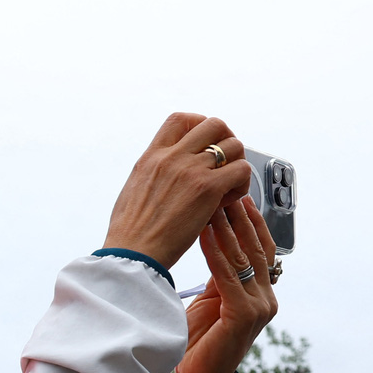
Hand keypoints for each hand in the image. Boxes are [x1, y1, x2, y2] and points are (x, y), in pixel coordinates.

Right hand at [103, 114, 253, 269]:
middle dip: (226, 140)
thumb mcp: (133, 189)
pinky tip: (227, 201)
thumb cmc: (130, 232)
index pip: (180, 120)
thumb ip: (153, 174)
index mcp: (151, 157)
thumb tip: (164, 175)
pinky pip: (241, 170)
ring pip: (234, 145)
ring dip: (237, 163)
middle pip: (213, 124)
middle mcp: (172, 157)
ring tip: (227, 186)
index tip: (204, 143)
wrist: (133, 252)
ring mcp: (191, 170)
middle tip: (225, 162)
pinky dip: (241, 184)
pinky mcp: (208, 188)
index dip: (199, 125)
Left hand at [175, 198, 279, 372]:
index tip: (238, 195)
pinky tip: (203, 232)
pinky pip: (228, 276)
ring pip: (244, 258)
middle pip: (256, 248)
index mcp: (260, 294)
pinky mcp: (244, 316)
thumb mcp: (213, 301)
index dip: (251, 222)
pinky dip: (215, 251)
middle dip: (240, 218)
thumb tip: (216, 241)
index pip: (261, 250)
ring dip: (227, 228)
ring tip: (213, 203)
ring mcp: (259, 307)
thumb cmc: (200, 342)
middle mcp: (266, 298)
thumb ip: (222, 276)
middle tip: (226, 189)